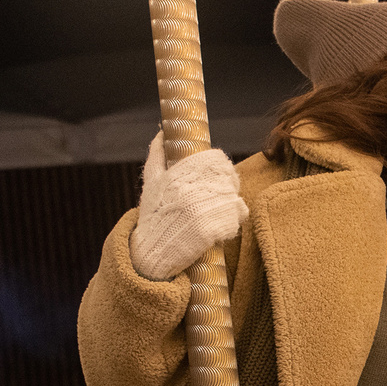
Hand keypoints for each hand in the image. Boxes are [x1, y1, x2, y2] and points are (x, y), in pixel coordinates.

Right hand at [131, 133, 245, 281]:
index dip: (222, 167)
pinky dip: (233, 221)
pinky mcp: (212, 230)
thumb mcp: (151, 183)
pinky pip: (236, 219)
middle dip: (227, 187)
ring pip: (234, 198)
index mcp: (181, 175)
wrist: (151, 253)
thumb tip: (161, 133)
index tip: (219, 176)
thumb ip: (156, 156)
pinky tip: (220, 226)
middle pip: (228, 179)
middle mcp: (192, 190)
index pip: (216, 160)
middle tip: (219, 197)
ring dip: (231, 205)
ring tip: (219, 213)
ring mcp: (203, 211)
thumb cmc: (154, 216)